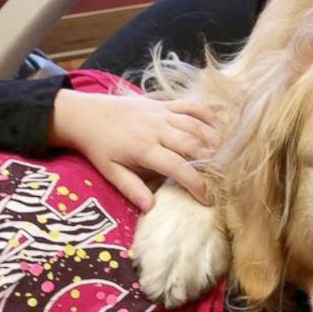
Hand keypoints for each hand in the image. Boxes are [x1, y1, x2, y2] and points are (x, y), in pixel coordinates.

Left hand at [49, 89, 219, 210]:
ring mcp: (162, 113)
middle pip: (193, 144)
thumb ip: (131, 188)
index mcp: (144, 148)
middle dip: (211, 162)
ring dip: (213, 141)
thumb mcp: (110, 171)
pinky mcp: (163, 103)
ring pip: (196, 125)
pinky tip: (219, 128)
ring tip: (226, 157)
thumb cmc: (99, 147)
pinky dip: (207, 115)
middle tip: (224, 178)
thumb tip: (150, 208)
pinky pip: (191, 106)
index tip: (207, 199)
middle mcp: (156, 129)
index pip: (178, 167)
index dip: (196, 183)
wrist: (86, 114)